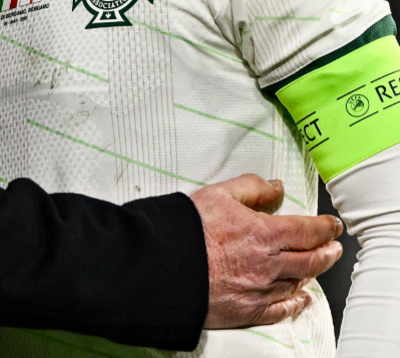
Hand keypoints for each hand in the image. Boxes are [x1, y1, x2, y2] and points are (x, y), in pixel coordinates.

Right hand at [192, 174, 342, 327]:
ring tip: (318, 265)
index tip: (332, 225)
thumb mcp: (216, 194)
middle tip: (334, 247)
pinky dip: (296, 303)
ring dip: (313, 273)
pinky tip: (301, 298)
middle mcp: (269, 264)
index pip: (308, 230)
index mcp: (264, 233)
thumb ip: (250, 187)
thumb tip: (275, 186)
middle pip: (312, 259)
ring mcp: (261, 289)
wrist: (161, 266)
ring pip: (299, 282)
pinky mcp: (248, 309)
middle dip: (327, 252)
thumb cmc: (185, 230)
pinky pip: (282, 309)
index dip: (325, 227)